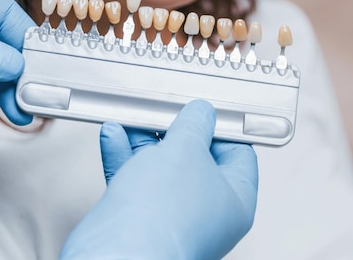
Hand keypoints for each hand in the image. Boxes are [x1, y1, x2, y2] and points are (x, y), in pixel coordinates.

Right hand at [61, 100, 258, 259]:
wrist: (117, 255)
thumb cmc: (163, 213)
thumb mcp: (186, 149)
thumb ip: (195, 125)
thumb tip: (201, 113)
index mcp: (235, 200)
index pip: (238, 154)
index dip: (221, 126)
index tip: (204, 108)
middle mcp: (206, 213)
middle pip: (196, 160)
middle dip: (175, 131)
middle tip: (165, 108)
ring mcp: (172, 218)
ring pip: (161, 169)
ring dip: (144, 140)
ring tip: (133, 116)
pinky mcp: (140, 221)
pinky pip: (135, 181)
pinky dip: (125, 157)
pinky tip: (113, 135)